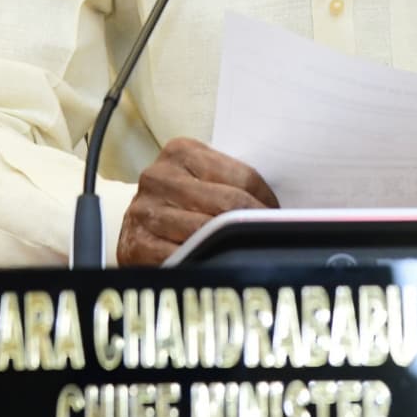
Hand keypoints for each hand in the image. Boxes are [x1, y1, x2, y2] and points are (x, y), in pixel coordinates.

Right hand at [117, 136, 278, 265]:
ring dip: (233, 247)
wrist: (138, 222)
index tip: (279, 216)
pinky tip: (218, 265)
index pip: (242, 177)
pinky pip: (183, 257)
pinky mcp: (136, 245)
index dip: (266, 201)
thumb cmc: (183, 198)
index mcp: (181, 151)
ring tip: (250, 253)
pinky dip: (205, 263)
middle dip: (254, 224)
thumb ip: (232, 181)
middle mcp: (159, 176)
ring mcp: (144, 211)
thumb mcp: (202, 177)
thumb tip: (280, 206)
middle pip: (227, 204)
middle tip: (273, 238)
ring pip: (207, 233)